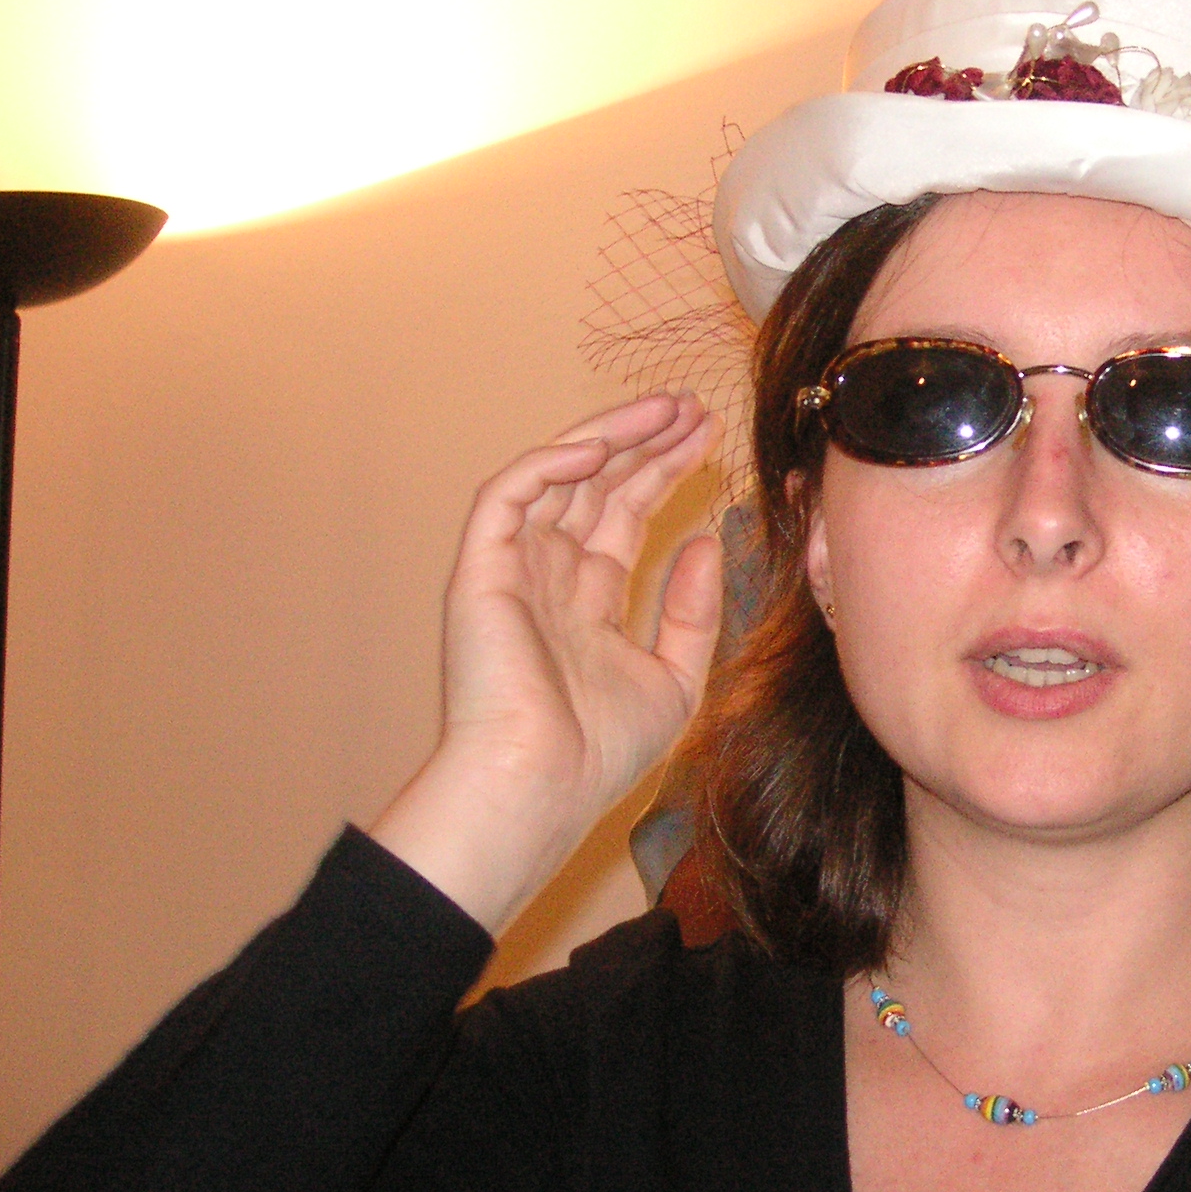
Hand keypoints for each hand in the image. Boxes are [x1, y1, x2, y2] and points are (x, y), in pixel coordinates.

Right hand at [373, 393, 723, 928]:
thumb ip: (691, 611)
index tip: (709, 439)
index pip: (625, 518)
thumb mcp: (674, 679)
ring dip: (610, 437)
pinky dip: (550, 465)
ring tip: (667, 407)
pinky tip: (602, 448)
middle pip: (597, 489)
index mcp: (585, 603)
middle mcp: (547, 578)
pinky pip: (508, 495)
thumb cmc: (599, 752)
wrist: (538, 786)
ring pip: (558, 478)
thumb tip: (704, 544)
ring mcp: (512, 570)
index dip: (664, 474)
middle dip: (645, 443)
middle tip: (693, 405)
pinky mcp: (481, 569)